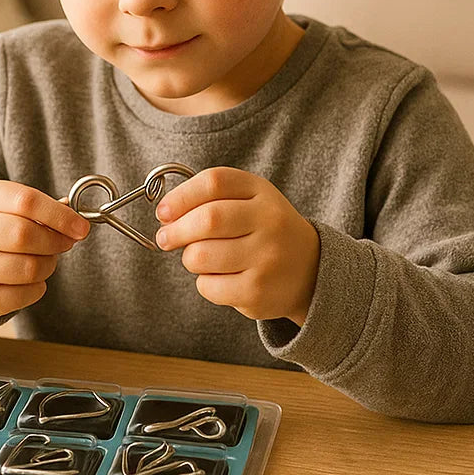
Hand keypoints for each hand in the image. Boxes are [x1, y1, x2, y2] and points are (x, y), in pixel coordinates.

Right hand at [0, 181, 89, 320]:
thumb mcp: (5, 206)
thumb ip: (38, 209)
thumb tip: (74, 219)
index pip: (25, 201)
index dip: (60, 215)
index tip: (81, 227)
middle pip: (25, 235)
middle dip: (55, 241)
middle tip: (65, 243)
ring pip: (29, 268)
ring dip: (49, 265)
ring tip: (43, 260)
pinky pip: (25, 295)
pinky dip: (37, 287)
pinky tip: (28, 280)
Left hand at [154, 167, 319, 324]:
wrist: (311, 270)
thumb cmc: (265, 230)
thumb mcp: (249, 199)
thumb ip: (209, 197)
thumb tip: (165, 215)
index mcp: (262, 191)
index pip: (214, 182)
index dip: (180, 196)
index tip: (163, 212)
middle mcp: (269, 221)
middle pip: (207, 220)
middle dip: (176, 231)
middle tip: (165, 238)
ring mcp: (266, 258)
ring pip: (201, 256)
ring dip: (190, 258)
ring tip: (201, 258)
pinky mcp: (257, 292)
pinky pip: (209, 286)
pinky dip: (204, 283)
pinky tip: (221, 277)